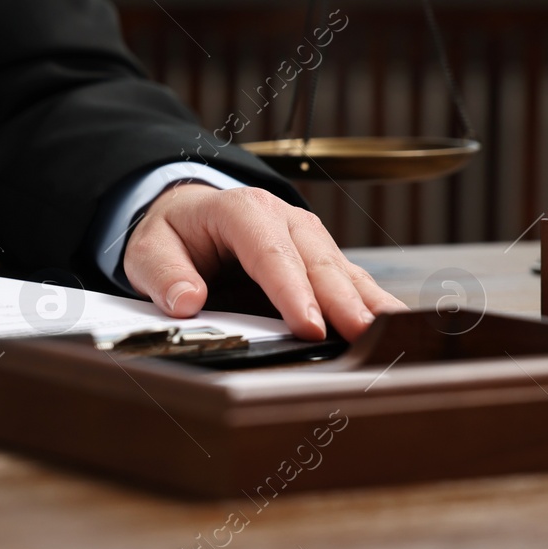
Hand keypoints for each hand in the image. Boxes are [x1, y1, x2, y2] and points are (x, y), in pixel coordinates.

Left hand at [121, 183, 405, 340]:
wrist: (188, 214)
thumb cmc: (173, 234)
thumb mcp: (149, 249)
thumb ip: (163, 273)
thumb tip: (185, 301)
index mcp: (240, 210)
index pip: (268, 251)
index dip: (291, 290)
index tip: (307, 327)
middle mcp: (284, 219)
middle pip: (317, 262)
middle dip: (342, 301)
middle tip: (363, 337)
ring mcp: (309, 238)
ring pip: (344, 270)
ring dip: (369, 304)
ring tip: (393, 337)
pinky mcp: (322, 259)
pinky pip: (354, 281)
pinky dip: (376, 303)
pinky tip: (398, 328)